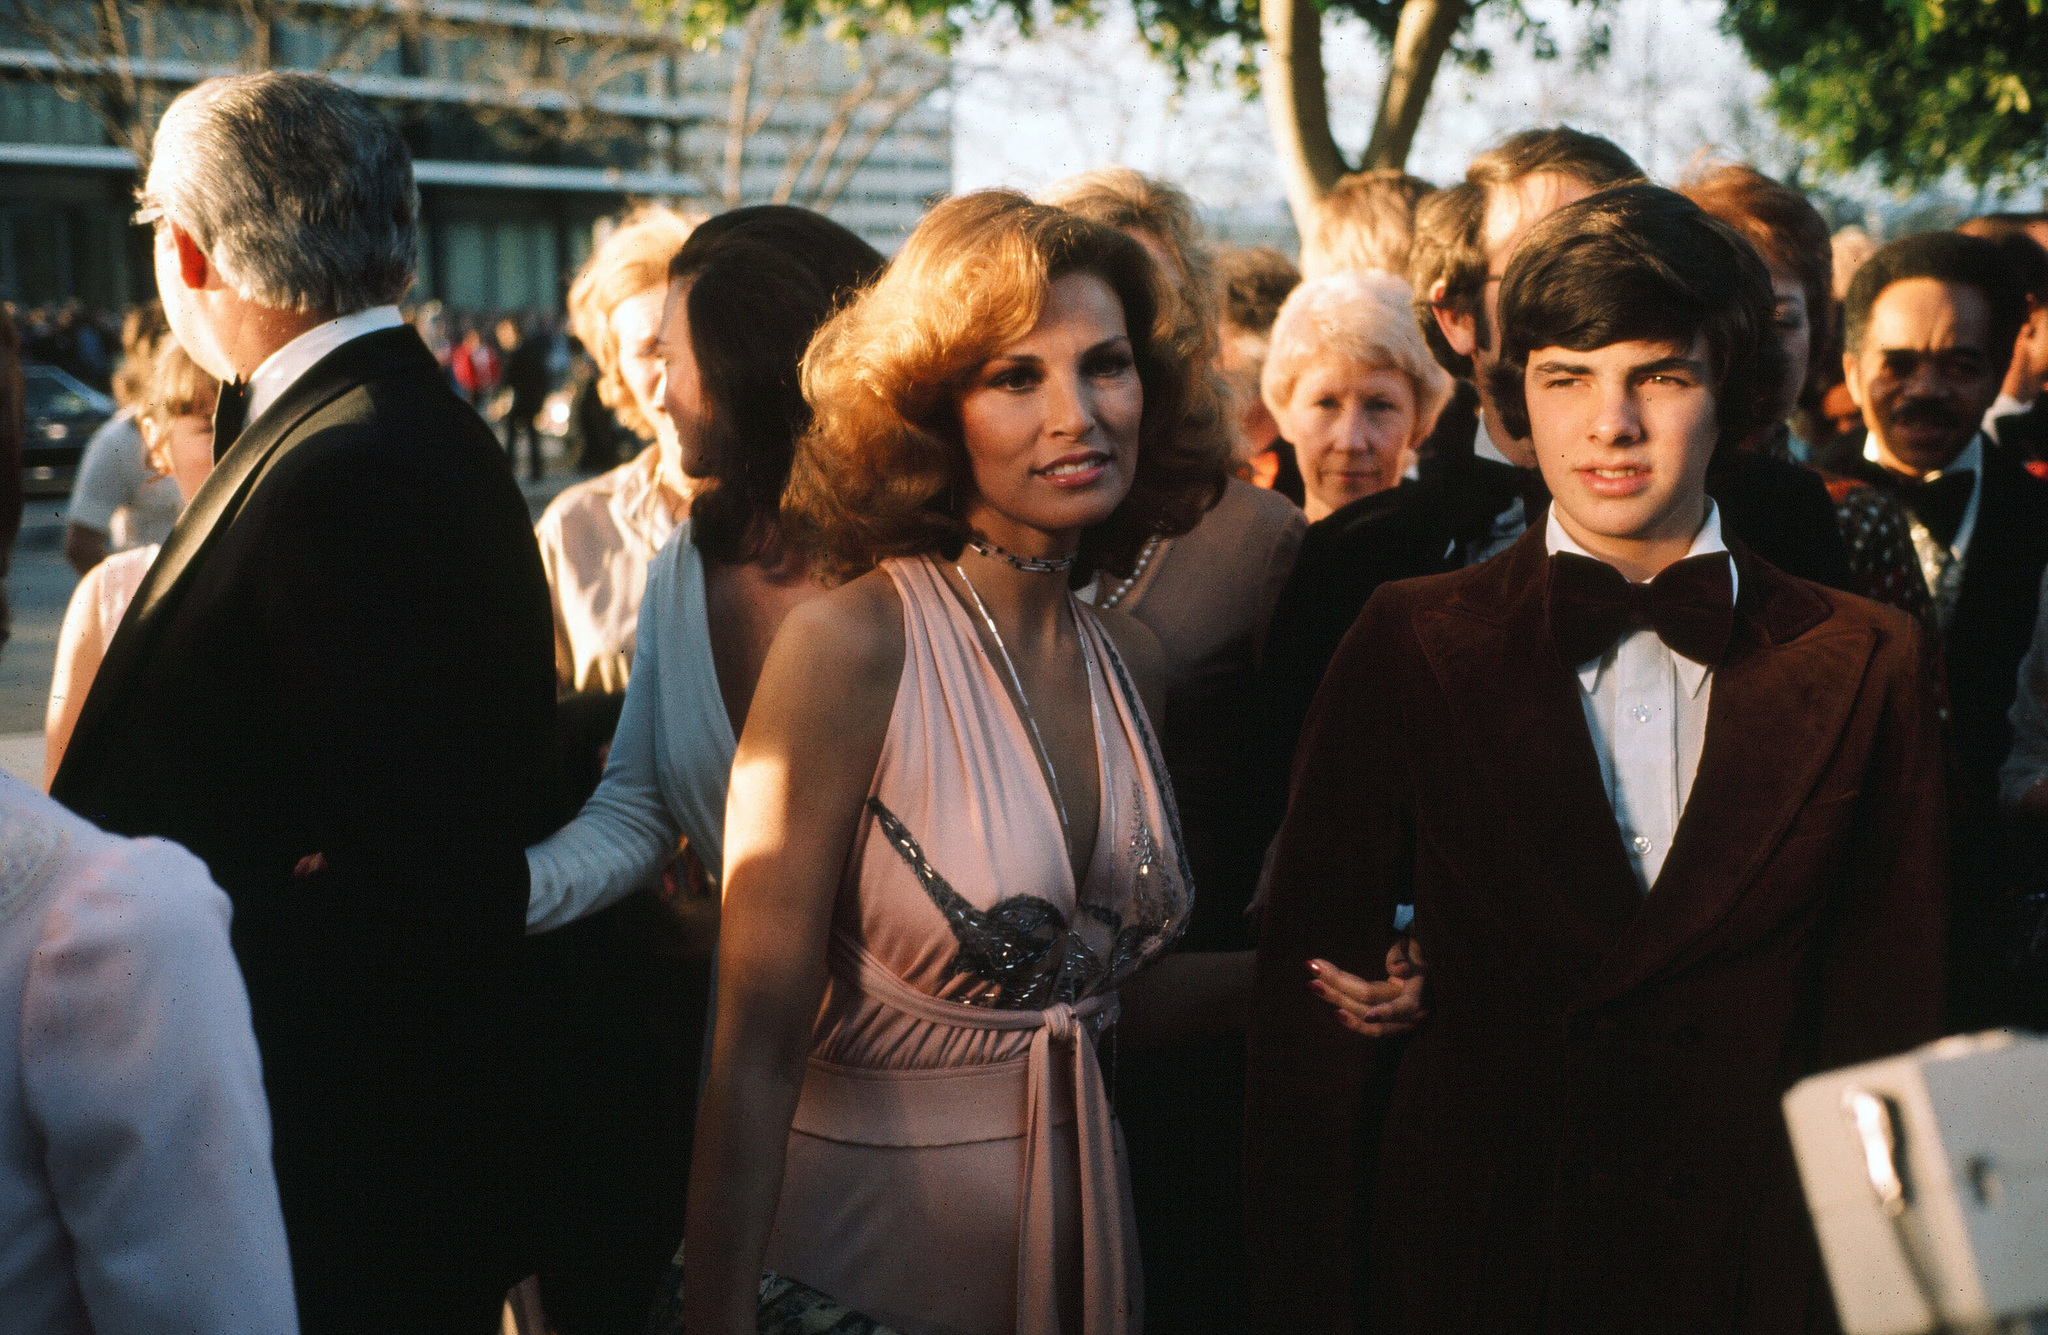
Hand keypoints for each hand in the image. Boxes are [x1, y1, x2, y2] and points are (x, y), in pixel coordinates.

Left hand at [1307, 935, 1427, 1036]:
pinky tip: (1333, 1009)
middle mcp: (1413, 1013)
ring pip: (1365, 1020)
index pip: (1401, 1005)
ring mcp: (1403, 1024)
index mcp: (1420, 991)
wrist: (1425, 972)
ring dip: (1337, 1000)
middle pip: (1369, 1003)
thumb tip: (1396, 969)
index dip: (1386, 1011)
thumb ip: (1402, 954)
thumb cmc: (1415, 954)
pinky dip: (1351, 1021)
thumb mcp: (1412, 946)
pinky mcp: (1393, 1027)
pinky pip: (1370, 1030)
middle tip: (1314, 967)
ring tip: (1314, 985)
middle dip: (1339, 986)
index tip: (1369, 1015)